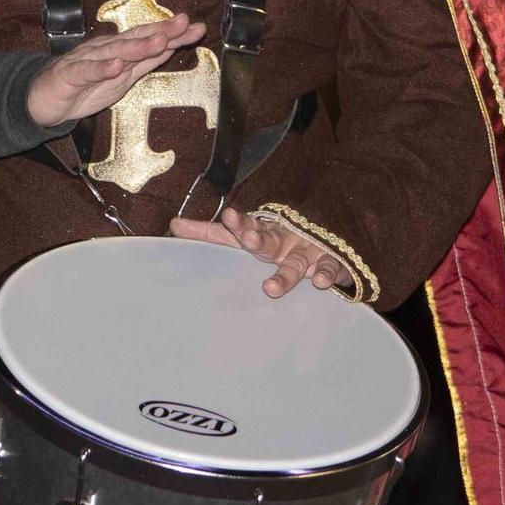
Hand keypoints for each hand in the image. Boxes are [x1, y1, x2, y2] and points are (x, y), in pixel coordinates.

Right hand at [24, 12, 205, 126]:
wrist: (41, 100)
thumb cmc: (83, 87)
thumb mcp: (121, 79)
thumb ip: (144, 63)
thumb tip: (172, 47)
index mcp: (119, 50)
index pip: (149, 37)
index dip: (173, 33)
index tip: (196, 27)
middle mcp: (105, 50)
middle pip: (136, 39)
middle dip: (161, 31)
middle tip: (184, 23)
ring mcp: (87, 60)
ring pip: (115, 52)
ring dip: (138, 46)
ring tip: (159, 41)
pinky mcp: (70, 75)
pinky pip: (88, 71)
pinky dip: (102, 67)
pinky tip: (117, 65)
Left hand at [170, 206, 354, 299]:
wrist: (328, 237)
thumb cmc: (277, 240)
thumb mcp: (245, 235)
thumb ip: (210, 232)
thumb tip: (173, 223)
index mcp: (260, 233)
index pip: (244, 228)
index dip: (236, 223)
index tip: (228, 215)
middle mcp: (282, 240)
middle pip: (268, 240)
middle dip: (259, 239)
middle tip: (249, 239)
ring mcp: (307, 251)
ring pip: (295, 262)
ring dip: (285, 273)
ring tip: (270, 288)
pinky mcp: (330, 262)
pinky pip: (329, 268)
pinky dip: (326, 274)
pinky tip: (319, 281)